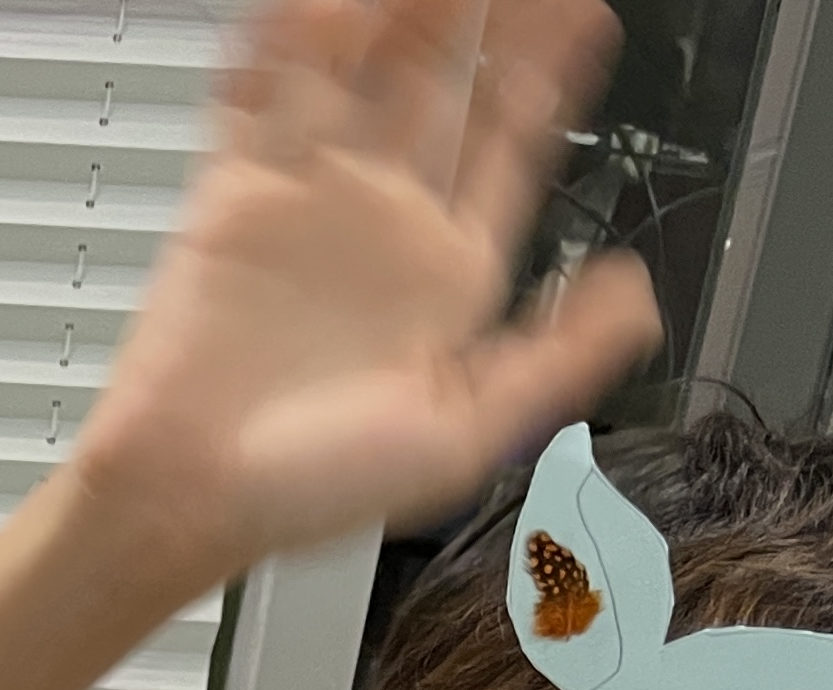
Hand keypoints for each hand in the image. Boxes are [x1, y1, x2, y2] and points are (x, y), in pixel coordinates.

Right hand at [0, 0, 660, 689]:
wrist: (190, 496)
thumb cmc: (314, 491)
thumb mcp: (472, 435)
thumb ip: (561, 359)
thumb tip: (642, 294)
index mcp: (451, 276)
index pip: (517, 145)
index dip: (555, 75)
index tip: (584, 13)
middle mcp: (385, 227)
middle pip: (445, 87)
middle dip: (479, 19)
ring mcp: (309, 205)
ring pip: (361, 75)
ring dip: (391, 14)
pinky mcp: (232, 201)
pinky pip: (259, 99)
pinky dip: (277, 44)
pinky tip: (308, 4)